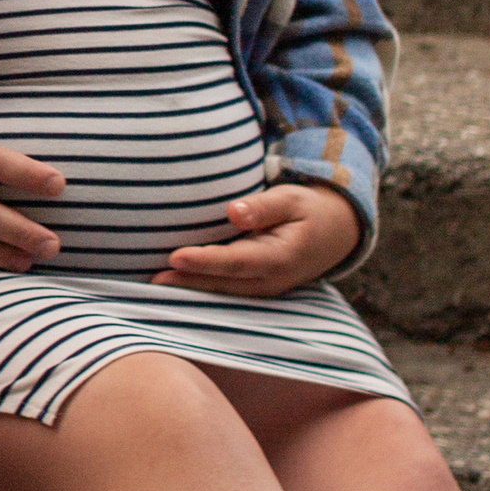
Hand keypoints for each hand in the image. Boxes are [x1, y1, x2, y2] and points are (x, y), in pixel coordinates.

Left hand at [153, 181, 358, 296]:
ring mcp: (265, 288)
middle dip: (188, 282)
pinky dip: (202, 288)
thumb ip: (263, 207)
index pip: (235, 261)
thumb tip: (234, 211)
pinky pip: (227, 291)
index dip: (204, 261)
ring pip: (224, 291)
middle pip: (224, 283)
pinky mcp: (257, 288)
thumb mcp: (292, 199)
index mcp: (280, 257)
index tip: (175, 256)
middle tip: (153, 279)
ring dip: (191, 289)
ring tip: (156, 284)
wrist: (335, 233)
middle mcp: (272, 280)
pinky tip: (176, 284)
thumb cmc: (308, 210)